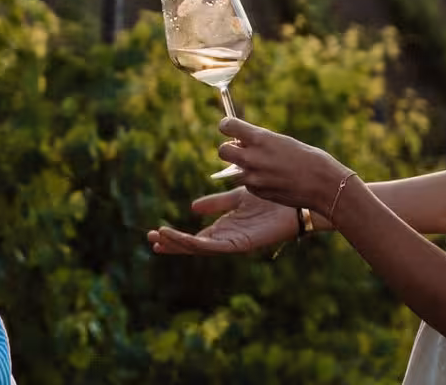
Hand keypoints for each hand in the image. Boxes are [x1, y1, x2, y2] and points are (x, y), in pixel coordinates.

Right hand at [148, 186, 297, 255]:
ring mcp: (234, 242)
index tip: (156, 233)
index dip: (176, 236)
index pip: (196, 236)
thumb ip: (217, 203)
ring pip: (201, 249)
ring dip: (179, 245)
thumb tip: (193, 208)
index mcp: (226, 228)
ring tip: (158, 239)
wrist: (295, 200)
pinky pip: (216, 246)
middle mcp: (228, 237)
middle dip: (172, 244)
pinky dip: (197, 244)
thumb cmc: (272, 199)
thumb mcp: (237, 197)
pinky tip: (183, 238)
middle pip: (194, 245)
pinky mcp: (242, 243)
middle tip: (150, 240)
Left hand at [210, 117, 351, 214]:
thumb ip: (260, 141)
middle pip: (222, 151)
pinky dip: (252, 181)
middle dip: (228, 149)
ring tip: (257, 166)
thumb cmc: (308, 158)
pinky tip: (269, 179)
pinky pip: (246, 184)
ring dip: (239, 168)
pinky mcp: (258, 192)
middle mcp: (253, 157)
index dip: (226, 126)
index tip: (229, 127)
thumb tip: (243, 141)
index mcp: (260, 139)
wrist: (323, 185)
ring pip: (231, 172)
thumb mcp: (282, 141)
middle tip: (240, 149)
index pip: (227, 126)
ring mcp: (254, 177)